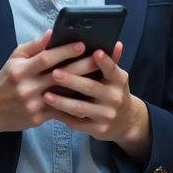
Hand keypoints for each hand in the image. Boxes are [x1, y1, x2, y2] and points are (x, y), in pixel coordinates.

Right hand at [0, 31, 90, 148]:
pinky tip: (89, 98)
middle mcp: (26, 87)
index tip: (82, 44)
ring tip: (100, 77)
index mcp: (19, 70)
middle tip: (100, 58)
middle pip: (59, 75)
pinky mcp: (37, 118)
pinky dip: (74, 104)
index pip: (45, 58)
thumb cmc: (5, 81)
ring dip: (82, 86)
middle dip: (82, 66)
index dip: (64, 51)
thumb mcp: (13, 60)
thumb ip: (33, 47)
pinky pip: (60, 111)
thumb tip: (51, 33)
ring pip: (63, 94)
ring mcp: (33, 105)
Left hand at [43, 43, 151, 162]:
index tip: (94, 53)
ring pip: (80, 108)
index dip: (104, 62)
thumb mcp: (116, 78)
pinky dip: (62, 117)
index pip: (111, 69)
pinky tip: (49, 110)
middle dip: (71, 80)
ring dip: (62, 101)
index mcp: (119, 80)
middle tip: (54, 73)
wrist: (126, 122)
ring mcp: (107, 115)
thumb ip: (111, 62)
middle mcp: (115, 97)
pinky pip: (77, 123)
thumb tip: (116, 43)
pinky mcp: (99, 129)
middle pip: (90, 87)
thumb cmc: (113, 93)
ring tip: (46, 95)